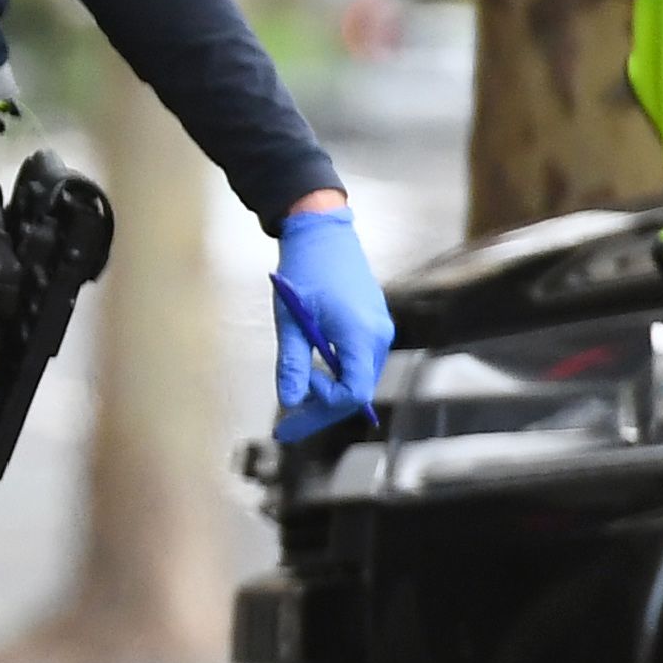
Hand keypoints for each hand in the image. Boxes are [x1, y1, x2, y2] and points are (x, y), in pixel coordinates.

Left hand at [269, 197, 392, 441]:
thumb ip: (293, 362)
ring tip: (293, 407)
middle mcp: (378, 336)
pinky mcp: (372, 325)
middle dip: (320, 411)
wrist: (322, 232)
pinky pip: (357, 363)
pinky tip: (311, 378)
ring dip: (327, 395)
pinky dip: (335, 376)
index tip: (295, 394)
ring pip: (356, 379)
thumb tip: (290, 402)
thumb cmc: (304, 271)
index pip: (354, 393)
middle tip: (284, 430)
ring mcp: (378, 330)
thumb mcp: (292, 319)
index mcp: (361, 335)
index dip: (324, 404)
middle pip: (355, 391)